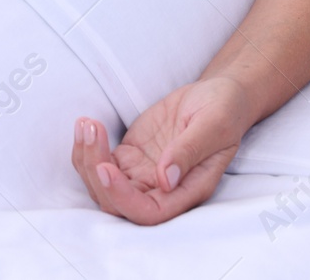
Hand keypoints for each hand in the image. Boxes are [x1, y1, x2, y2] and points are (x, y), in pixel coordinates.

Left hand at [71, 75, 253, 224]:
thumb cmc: (223, 111)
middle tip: (91, 131)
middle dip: (95, 172)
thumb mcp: (214, 125)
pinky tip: (86, 123)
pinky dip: (87, 148)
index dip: (123, 197)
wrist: (215, 97)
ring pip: (102, 184)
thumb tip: (165, 179)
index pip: (149, 212)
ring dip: (86, 158)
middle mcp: (161, 190)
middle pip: (116, 202)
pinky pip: (100, 162)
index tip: (106, 168)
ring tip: (87, 124)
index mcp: (187, 190)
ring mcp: (142, 174)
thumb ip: (189, 151)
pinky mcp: (129, 156)